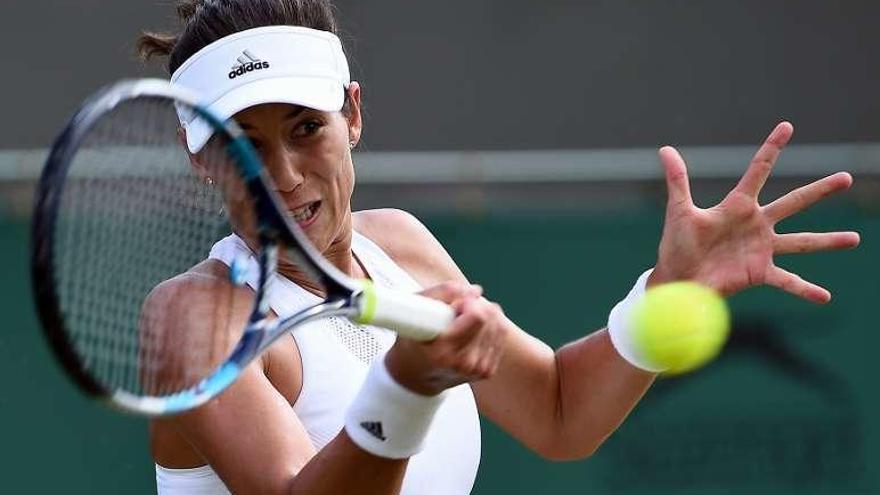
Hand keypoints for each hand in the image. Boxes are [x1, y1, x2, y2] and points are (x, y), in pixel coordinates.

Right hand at [385, 282, 505, 395]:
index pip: (477, 316)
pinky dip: (490, 326)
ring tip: (464, 319)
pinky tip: (473, 329)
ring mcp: (476, 370)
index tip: (454, 305)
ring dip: (485, 314)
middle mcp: (462, 363)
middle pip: (490, 317)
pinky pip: (501, 336)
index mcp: (442, 351)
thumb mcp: (417, 309)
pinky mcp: (487, 371)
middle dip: (477, 305)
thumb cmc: (413, 339)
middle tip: (458, 310)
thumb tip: (476, 291)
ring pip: (499, 325)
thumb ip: (443, 293)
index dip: (467, 302)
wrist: (415, 375)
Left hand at [651, 121, 859, 302]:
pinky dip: (805, 289)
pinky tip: (825, 297)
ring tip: (855, 238)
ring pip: (801, 242)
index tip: (787, 126)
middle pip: (794, 202)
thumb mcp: (679, 210)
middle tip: (847, 178)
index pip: (759, 170)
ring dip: (828, 241)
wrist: (677, 278)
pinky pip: (787, 281)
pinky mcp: (759, 272)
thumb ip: (678, 179)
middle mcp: (756, 224)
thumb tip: (665, 148)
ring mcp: (761, 248)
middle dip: (820, 190)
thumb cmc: (677, 244)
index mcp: (737, 205)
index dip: (772, 148)